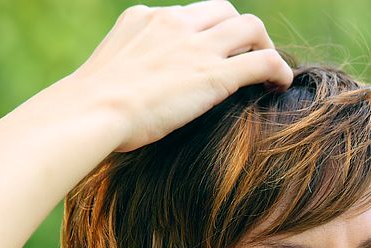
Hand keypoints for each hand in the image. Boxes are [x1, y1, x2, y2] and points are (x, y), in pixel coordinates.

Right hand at [65, 1, 293, 151]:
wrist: (91, 112)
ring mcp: (195, 46)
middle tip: (248, 59)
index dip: (208, 31)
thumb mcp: (104, 75)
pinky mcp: (214, 75)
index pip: (189, 13)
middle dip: (241, 32)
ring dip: (265, 47)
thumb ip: (125, 72)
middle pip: (225, 11)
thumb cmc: (88, 109)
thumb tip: (124, 97)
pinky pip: (263, 61)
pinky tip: (281, 84)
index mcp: (144, 18)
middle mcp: (173, 22)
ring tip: (270, 73)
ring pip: (251, 28)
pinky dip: (279, 70)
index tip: (213, 54)